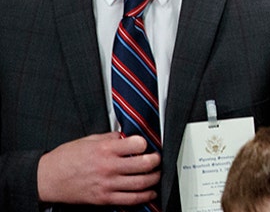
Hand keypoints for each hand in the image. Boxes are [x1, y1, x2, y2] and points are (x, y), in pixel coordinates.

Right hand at [36, 133, 159, 205]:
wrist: (47, 179)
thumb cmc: (65, 158)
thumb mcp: (88, 140)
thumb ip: (110, 138)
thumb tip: (126, 136)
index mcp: (105, 150)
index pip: (137, 144)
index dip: (145, 143)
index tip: (146, 145)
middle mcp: (108, 167)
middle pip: (144, 164)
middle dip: (156, 161)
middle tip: (156, 159)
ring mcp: (107, 184)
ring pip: (141, 183)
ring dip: (154, 179)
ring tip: (157, 174)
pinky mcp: (104, 199)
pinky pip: (130, 200)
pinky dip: (145, 197)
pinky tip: (150, 193)